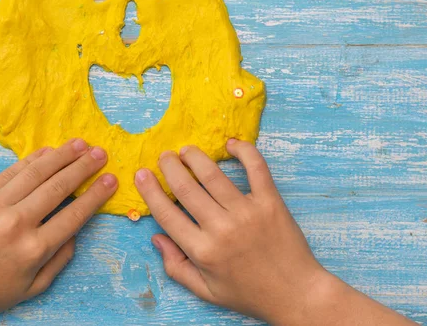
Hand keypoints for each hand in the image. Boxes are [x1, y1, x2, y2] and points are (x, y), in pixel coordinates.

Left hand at [0, 139, 116, 325]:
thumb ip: (61, 257)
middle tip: (101, 153)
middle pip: (57, 187)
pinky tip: (49, 151)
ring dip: (61, 155)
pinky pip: (11, 172)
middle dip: (83, 167)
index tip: (111, 179)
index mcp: (32, 249)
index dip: (96, 195)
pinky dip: (32, 159)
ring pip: (35, 172)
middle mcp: (14, 224)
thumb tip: (77, 227)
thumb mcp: (35, 286)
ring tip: (80, 144)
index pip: (74, 215)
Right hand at [135, 139, 414, 324]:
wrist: (297, 294)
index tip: (141, 174)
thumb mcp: (206, 291)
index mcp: (203, 251)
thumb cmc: (249, 292)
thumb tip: (155, 237)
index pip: (167, 214)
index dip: (150, 191)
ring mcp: (247, 212)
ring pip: (213, 174)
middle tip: (164, 156)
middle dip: (169, 167)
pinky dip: (243, 151)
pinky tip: (231, 144)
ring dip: (195, 157)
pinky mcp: (270, 202)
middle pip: (186, 188)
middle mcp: (222, 228)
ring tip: (186, 150)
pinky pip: (256, 168)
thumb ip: (176, 267)